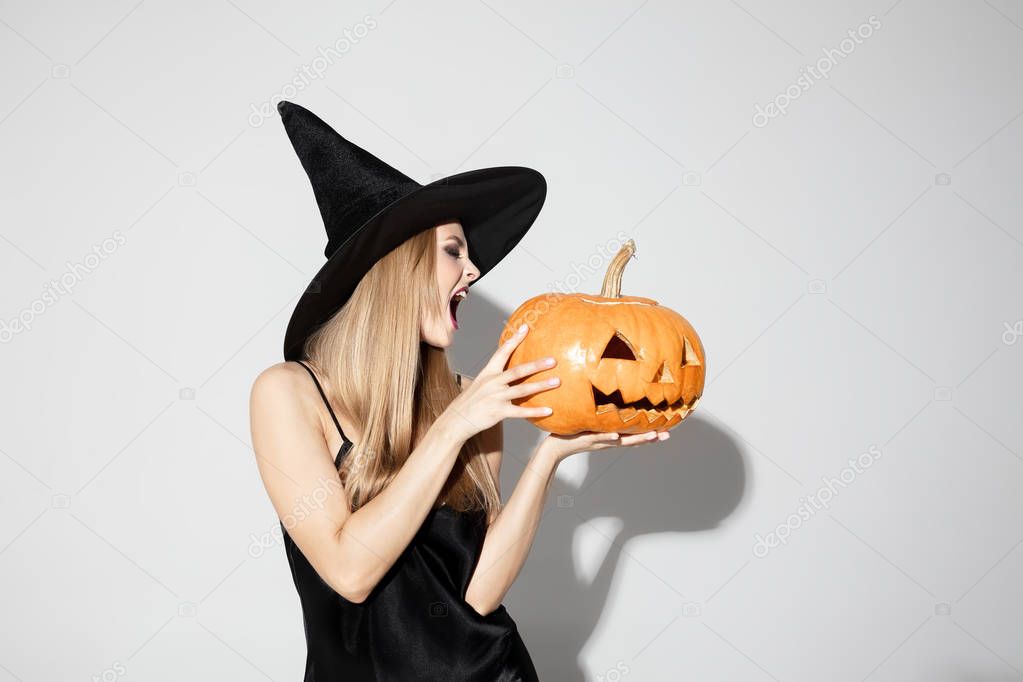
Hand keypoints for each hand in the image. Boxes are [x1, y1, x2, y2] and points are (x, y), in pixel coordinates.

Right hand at [440, 324, 558, 441]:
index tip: (525, 328)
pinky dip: (535, 411)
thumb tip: (511, 372)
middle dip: (537, 365)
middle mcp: (492, 382)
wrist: (456, 420)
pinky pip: (520, 411)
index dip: (514, 340)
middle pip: (518, 370)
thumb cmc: (471, 402)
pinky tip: (549, 411)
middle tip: (553, 360)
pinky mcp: (498, 412)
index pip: (502, 352)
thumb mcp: (480, 384)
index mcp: (488, 373)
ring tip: (557, 382)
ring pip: (522, 389)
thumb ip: (495, 378)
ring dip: (541, 385)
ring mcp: (495, 397)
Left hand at [539, 429, 669, 464]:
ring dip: (638, 439)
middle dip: (651, 438)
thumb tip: (608, 400)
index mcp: (612, 437)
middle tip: (668, 435)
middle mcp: (609, 441)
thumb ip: (601, 416)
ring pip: (622, 440)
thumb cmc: (573, 434)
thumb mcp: (591, 423)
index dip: (650, 434)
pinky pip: (600, 438)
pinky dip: (609, 437)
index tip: (667, 431)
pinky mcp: (588, 439)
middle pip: (635, 440)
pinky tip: (618, 436)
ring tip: (653, 435)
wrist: (556, 446)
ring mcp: (600, 441)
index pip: (635, 435)